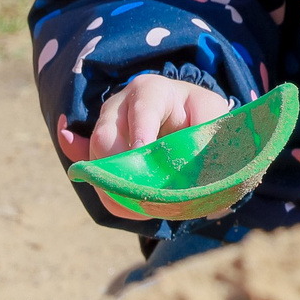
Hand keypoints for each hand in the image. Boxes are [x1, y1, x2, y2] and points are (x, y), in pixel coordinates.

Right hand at [55, 73, 232, 220]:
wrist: (184, 115)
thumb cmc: (199, 113)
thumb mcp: (211, 116)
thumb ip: (208, 138)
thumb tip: (210, 183)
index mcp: (152, 92)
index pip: (142, 110)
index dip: (142, 133)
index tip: (143, 154)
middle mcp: (120, 107)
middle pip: (105, 137)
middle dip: (122, 168)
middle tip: (145, 192)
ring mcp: (104, 129)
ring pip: (95, 162)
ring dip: (117, 189)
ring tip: (146, 208)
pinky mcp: (97, 152)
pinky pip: (88, 171)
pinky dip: (101, 190)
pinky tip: (111, 197)